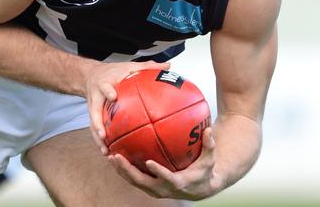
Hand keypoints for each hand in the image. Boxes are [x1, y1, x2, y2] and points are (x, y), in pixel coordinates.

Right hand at [86, 60, 169, 154]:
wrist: (90, 75)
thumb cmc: (113, 71)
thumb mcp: (129, 66)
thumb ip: (147, 66)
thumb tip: (169, 66)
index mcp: (104, 83)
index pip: (104, 87)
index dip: (107, 92)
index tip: (113, 96)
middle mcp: (95, 97)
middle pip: (93, 112)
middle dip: (97, 124)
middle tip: (103, 135)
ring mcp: (92, 107)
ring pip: (92, 124)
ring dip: (97, 138)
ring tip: (106, 151)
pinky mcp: (93, 115)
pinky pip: (95, 129)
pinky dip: (101, 141)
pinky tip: (109, 153)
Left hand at [108, 128, 223, 199]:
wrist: (198, 189)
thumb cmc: (204, 170)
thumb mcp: (209, 159)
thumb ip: (209, 145)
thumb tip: (209, 129)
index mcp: (178, 182)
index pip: (167, 179)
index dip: (158, 172)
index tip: (149, 162)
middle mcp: (164, 189)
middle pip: (143, 182)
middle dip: (128, 171)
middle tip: (117, 157)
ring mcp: (155, 190)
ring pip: (135, 182)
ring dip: (121, 171)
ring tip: (110, 156)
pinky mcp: (149, 187)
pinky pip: (134, 179)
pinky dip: (123, 170)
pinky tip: (114, 156)